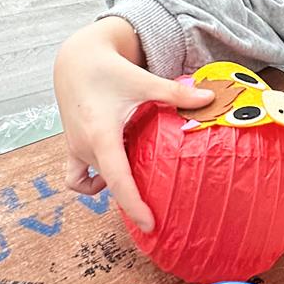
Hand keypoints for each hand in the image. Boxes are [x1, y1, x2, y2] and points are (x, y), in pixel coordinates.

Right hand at [54, 17, 214, 231]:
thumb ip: (176, 94)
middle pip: (111, 183)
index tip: (150, 223)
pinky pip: (77, 176)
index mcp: (102, 136)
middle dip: (132, 200)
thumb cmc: (109, 70)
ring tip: (143, 185)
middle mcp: (85, 148)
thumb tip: (210, 99)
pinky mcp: (73, 147)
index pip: (118, 180)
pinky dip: (94, 181)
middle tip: (159, 210)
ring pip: (99, 179)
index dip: (134, 205)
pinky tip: (112, 173)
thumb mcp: (143, 81)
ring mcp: (76, 149)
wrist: (76, 60)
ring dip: (118, 186)